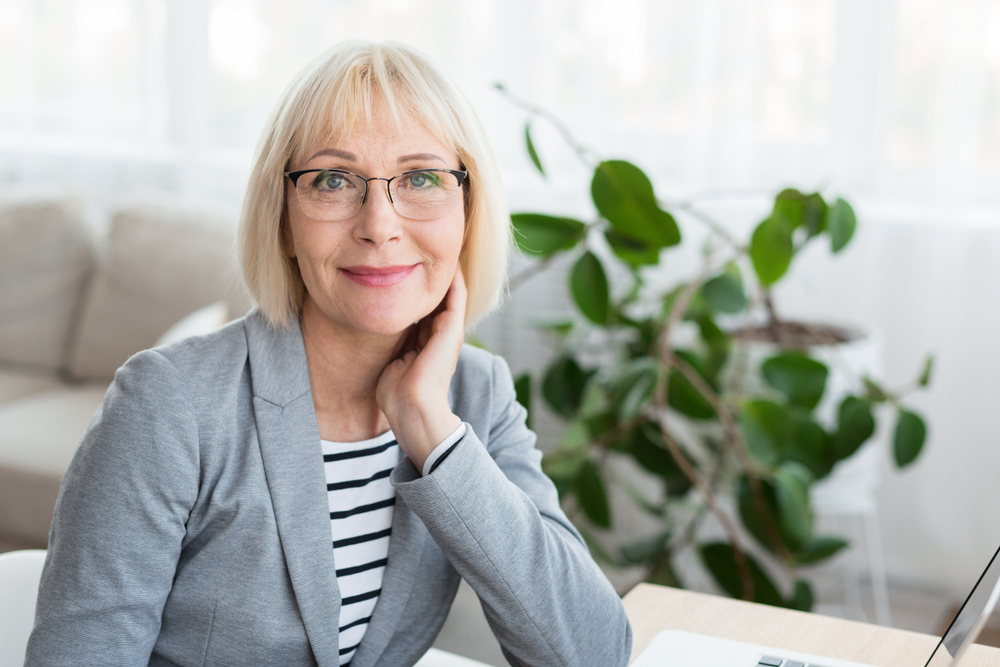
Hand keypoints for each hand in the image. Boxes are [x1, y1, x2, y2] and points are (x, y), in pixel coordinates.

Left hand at [376, 264, 465, 469]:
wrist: (412, 408)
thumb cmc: (397, 394)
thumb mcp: (392, 362)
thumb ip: (392, 346)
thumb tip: (378, 328)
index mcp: (426, 344)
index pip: (424, 310)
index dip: (417, 290)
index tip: (408, 268)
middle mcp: (439, 336)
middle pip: (438, 298)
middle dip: (431, 276)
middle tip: (424, 250)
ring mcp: (448, 333)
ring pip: (449, 294)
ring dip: (445, 273)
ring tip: (440, 248)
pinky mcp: (452, 330)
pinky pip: (456, 296)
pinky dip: (454, 278)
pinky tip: (449, 260)